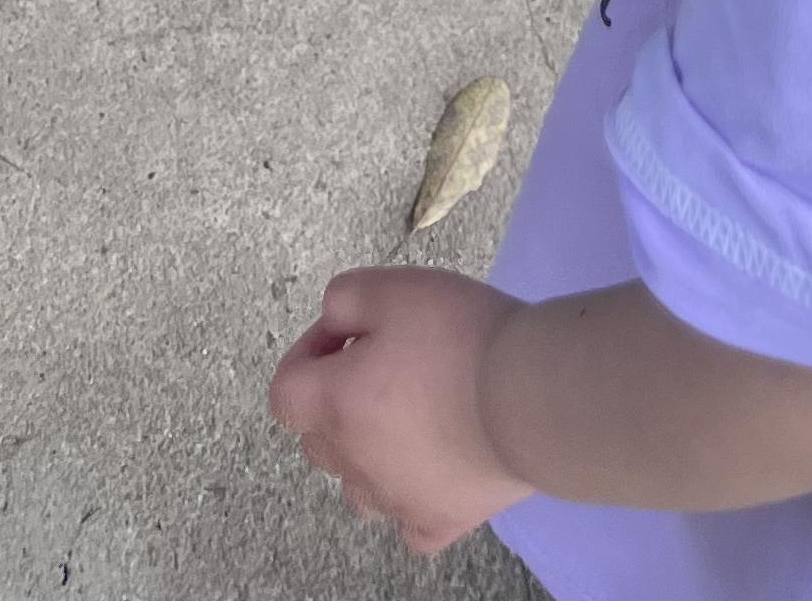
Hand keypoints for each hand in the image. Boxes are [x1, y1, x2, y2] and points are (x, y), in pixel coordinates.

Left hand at [270, 266, 534, 554]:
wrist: (525, 395)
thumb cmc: (458, 336)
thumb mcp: (393, 287)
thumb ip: (345, 298)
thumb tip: (332, 321)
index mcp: (335, 403)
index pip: (286, 391)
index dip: (308, 356)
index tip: (348, 335)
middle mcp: (354, 462)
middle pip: (317, 442)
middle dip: (336, 403)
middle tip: (386, 368)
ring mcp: (395, 500)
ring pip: (357, 489)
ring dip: (368, 458)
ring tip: (410, 423)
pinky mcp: (439, 522)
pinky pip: (409, 525)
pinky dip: (413, 503)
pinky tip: (436, 474)